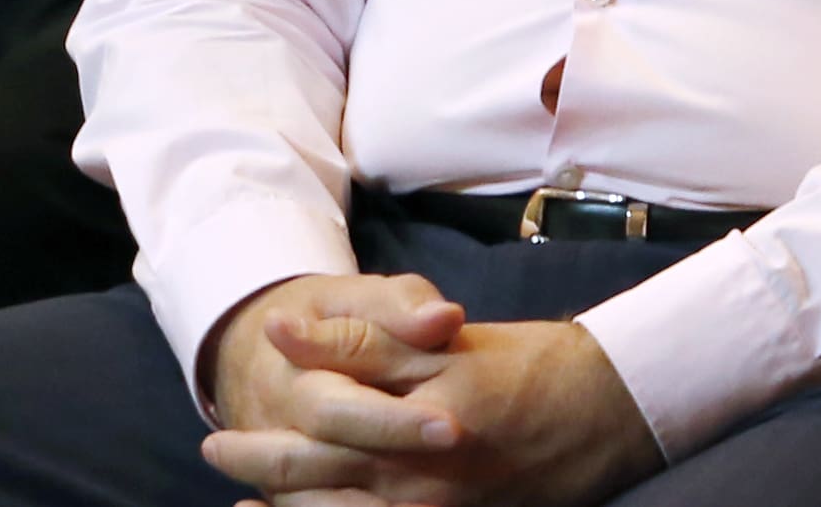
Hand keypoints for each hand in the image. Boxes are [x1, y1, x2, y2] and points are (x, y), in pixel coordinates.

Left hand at [200, 275, 657, 504]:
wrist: (604, 414)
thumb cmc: (528, 366)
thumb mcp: (448, 342)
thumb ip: (365, 340)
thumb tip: (285, 330)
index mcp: (415, 418)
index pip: (323, 407)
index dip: (271, 407)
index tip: (230, 404)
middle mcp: (419, 476)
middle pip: (313, 475)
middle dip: (258, 462)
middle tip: (217, 448)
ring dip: (285, 505)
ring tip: (247, 496)